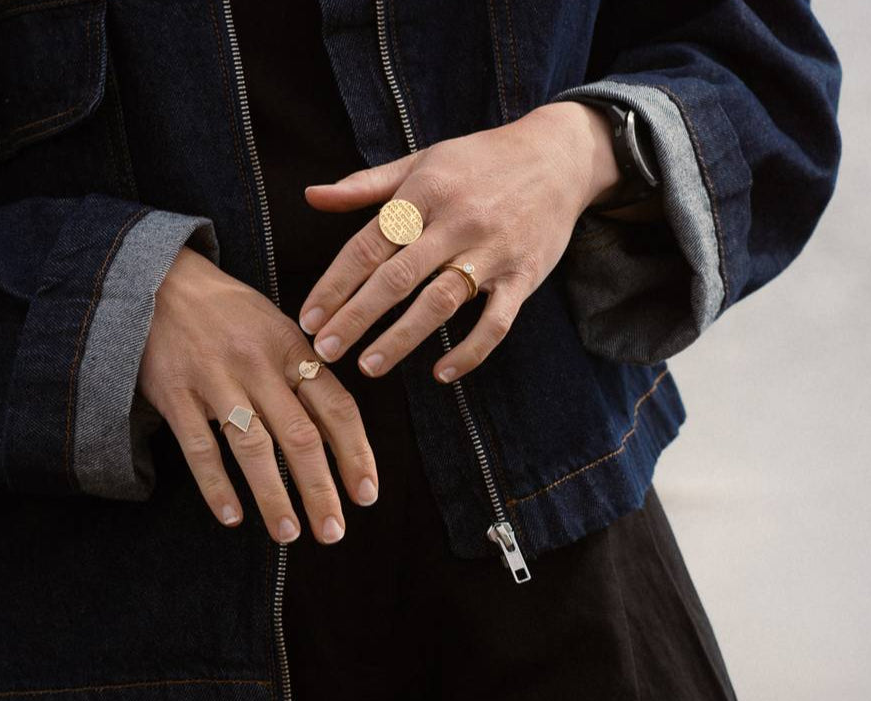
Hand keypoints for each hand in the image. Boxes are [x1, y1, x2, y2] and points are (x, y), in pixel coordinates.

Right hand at [137, 245, 378, 542]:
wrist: (156, 280)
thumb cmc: (227, 313)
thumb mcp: (275, 329)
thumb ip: (304, 376)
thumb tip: (338, 436)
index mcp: (291, 348)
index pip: (336, 407)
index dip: (356, 454)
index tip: (366, 495)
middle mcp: (257, 364)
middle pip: (299, 436)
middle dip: (320, 490)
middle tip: (333, 533)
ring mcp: (215, 379)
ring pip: (252, 447)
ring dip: (273, 496)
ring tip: (289, 534)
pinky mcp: (175, 393)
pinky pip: (199, 448)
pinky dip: (216, 486)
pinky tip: (232, 517)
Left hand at [297, 100, 647, 384]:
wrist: (560, 156)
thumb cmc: (480, 162)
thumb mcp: (422, 162)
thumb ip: (365, 186)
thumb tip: (311, 196)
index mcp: (425, 192)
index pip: (369, 244)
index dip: (336, 284)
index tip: (310, 318)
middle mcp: (457, 221)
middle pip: (397, 277)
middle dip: (357, 317)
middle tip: (325, 351)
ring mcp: (493, 252)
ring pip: (441, 302)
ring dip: (402, 338)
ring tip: (368, 366)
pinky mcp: (523, 277)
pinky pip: (495, 323)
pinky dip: (470, 351)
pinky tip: (441, 373)